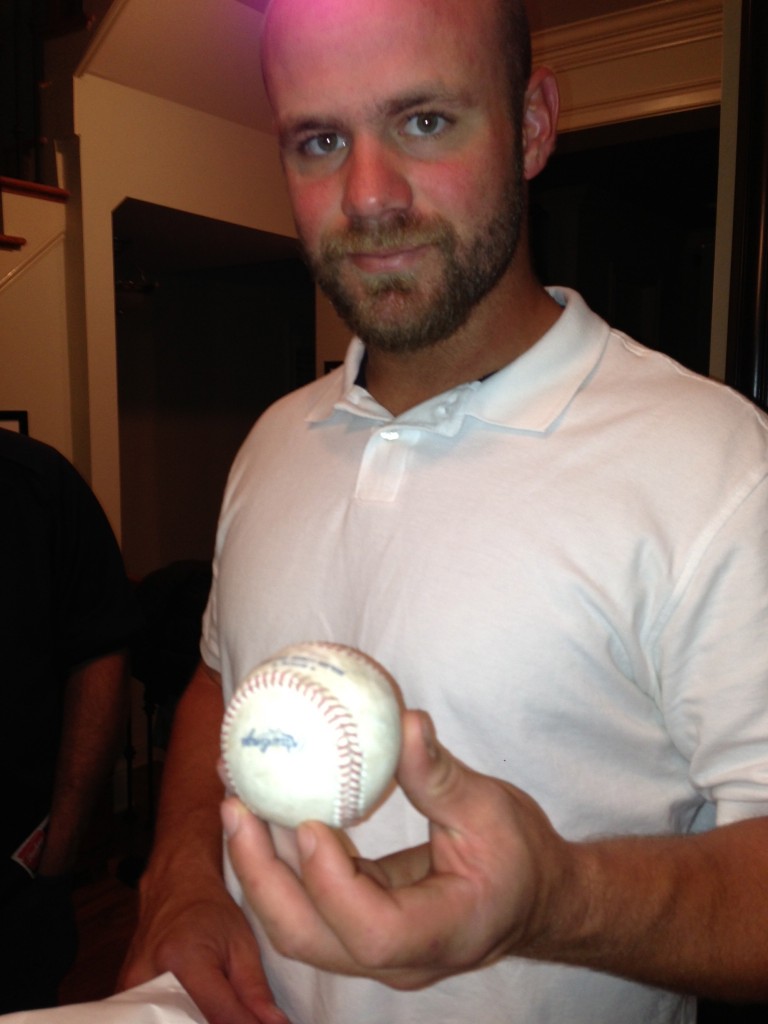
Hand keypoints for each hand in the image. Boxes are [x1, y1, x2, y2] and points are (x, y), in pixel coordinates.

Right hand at [118, 875, 290, 1023]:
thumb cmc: (209, 908)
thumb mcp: (243, 944)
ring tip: (220, 1014)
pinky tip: (194, 1014)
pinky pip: (152, 1017)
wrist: (174, 885)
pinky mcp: (123, 995)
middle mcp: (149, 976)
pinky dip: (176, 1020)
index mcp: (184, 958)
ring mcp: (129, 988)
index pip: (220, 1016)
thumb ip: (256, 991)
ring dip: (195, 1022)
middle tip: (241, 1018)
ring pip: (165, 1023)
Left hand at [222, 710, 574, 989]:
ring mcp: (372, 951)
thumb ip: (441, 776)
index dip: (330, 883)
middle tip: (237, 805)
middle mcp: (397, 958)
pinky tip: (262, 811)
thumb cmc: (520, 856)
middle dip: (260, 875)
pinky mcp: (357, 928)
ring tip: (236, 798)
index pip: (371, 931)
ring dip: (258, 865)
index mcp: (440, 932)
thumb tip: (405, 722)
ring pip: (297, 925)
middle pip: (309, 937)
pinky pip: (305, 903)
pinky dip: (277, 861)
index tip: (307, 823)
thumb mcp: (489, 809)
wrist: (531, 899)